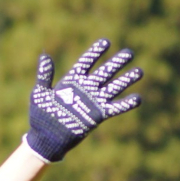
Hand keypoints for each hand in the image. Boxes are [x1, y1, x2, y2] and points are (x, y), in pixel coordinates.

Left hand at [25, 38, 142, 162]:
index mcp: (73, 80)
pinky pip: (116, 107)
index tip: (106, 42)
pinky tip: (137, 99)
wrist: (47, 138)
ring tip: (139, 71)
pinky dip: (126, 104)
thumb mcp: (40, 94)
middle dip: (117, 62)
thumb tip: (45, 56)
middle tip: (129, 53)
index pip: (87, 62)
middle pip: (105, 72)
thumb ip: (44, 76)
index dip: (96, 52)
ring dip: (127, 80)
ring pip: (114, 87)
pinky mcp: (99, 114)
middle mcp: (87, 88)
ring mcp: (94, 100)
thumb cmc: (41, 115)